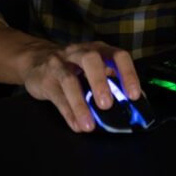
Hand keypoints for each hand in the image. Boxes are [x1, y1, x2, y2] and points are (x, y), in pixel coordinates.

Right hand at [21, 41, 140, 132]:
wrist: (36, 60)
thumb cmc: (75, 66)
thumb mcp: (96, 68)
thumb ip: (115, 81)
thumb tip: (138, 101)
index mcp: (99, 49)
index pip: (118, 56)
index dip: (128, 74)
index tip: (134, 95)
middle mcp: (80, 52)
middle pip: (91, 60)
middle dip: (100, 82)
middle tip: (106, 105)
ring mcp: (60, 63)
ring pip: (69, 80)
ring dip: (80, 104)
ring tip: (89, 125)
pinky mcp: (45, 79)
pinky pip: (57, 96)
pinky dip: (68, 113)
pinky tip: (76, 125)